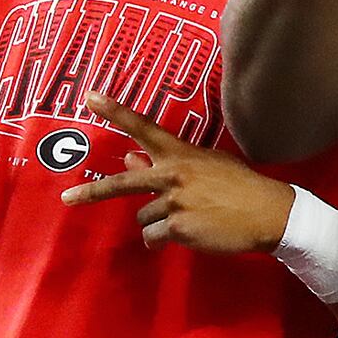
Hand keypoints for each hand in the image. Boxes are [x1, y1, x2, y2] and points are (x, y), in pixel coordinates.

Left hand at [60, 96, 295, 251]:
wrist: (269, 212)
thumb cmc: (239, 186)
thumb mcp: (207, 166)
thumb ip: (167, 164)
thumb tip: (128, 158)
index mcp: (182, 154)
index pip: (144, 128)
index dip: (116, 112)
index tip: (91, 96)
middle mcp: (174, 174)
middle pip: (123, 183)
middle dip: (93, 191)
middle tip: (67, 198)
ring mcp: (174, 201)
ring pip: (144, 217)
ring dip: (159, 222)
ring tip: (190, 220)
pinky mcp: (177, 227)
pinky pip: (154, 238)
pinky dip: (165, 240)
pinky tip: (189, 235)